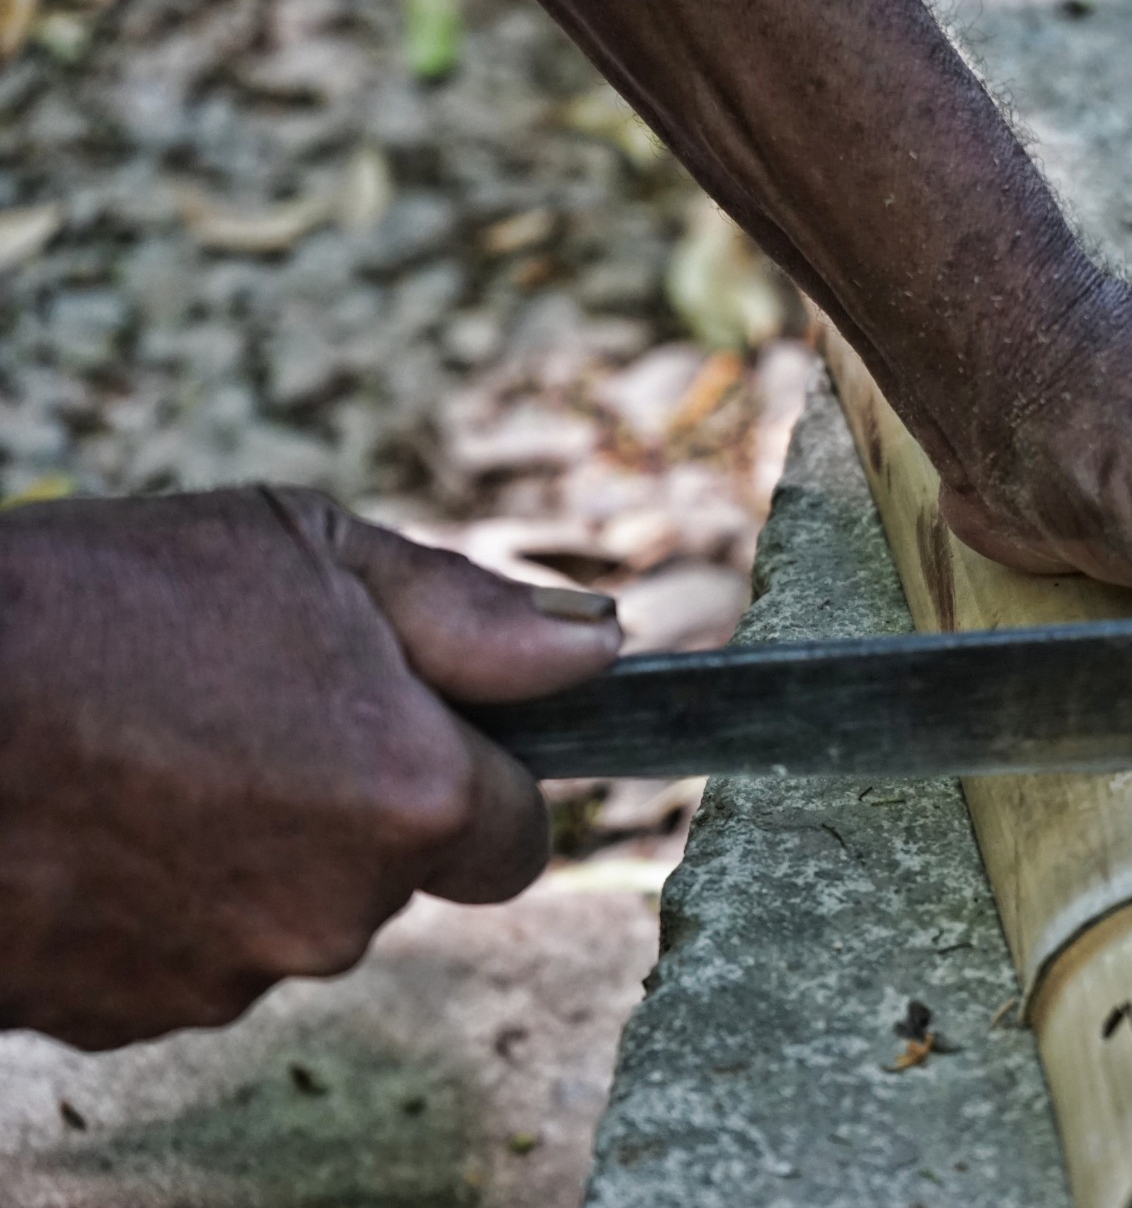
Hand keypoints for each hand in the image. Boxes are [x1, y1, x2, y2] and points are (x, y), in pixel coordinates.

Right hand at [0, 488, 620, 1049]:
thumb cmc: (97, 603)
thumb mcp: (308, 549)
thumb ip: (474, 614)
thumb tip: (601, 651)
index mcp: (411, 796)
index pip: (518, 835)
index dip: (475, 779)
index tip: (413, 735)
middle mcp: (340, 910)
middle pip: (397, 876)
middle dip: (353, 807)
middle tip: (249, 714)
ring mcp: (228, 974)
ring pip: (288, 917)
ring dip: (250, 853)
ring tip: (152, 753)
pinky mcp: (126, 1017)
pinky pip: (185, 958)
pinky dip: (158, 903)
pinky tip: (97, 817)